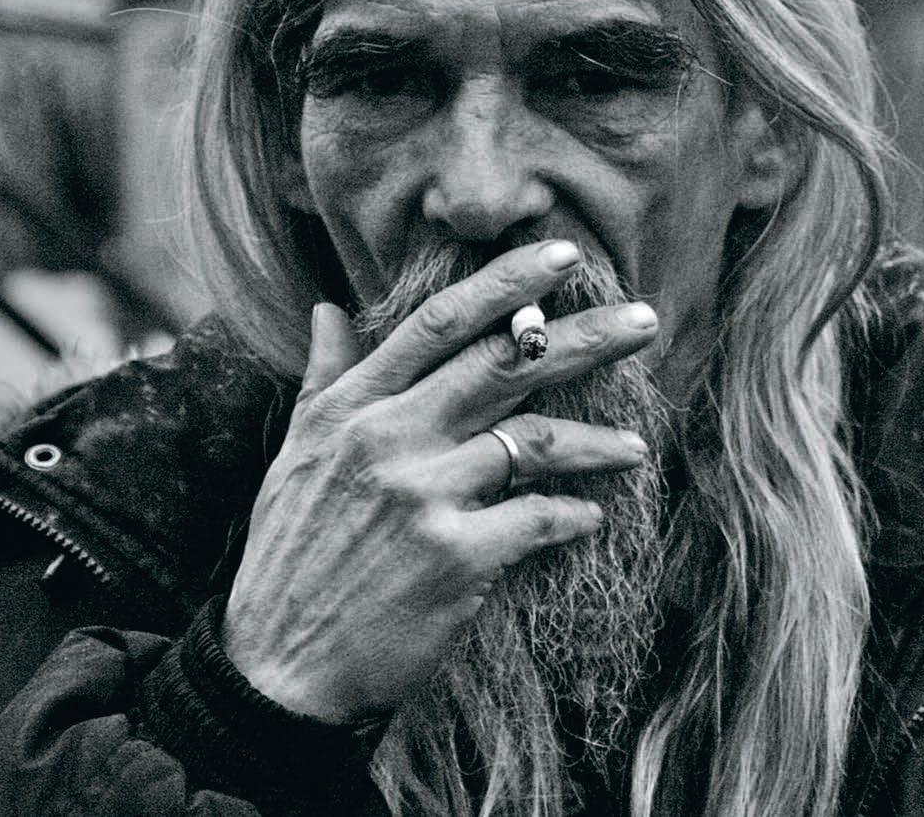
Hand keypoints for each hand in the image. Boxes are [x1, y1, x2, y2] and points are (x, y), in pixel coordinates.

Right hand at [221, 239, 658, 721]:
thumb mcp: (295, 455)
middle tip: (644, 320)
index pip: (439, 322)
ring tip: (637, 446)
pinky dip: (573, 516)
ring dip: (599, 443)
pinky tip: (592, 517)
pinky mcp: (455, 557)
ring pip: (535, 442)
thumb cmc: (289, 554)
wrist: (279, 666)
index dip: (506, 282)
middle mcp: (388, 438)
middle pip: (504, 365)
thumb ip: (322, 377)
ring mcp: (423, 495)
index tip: (560, 255)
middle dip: (583, 337)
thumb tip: (328, 308)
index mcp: (352, 407)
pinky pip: (538, 519)